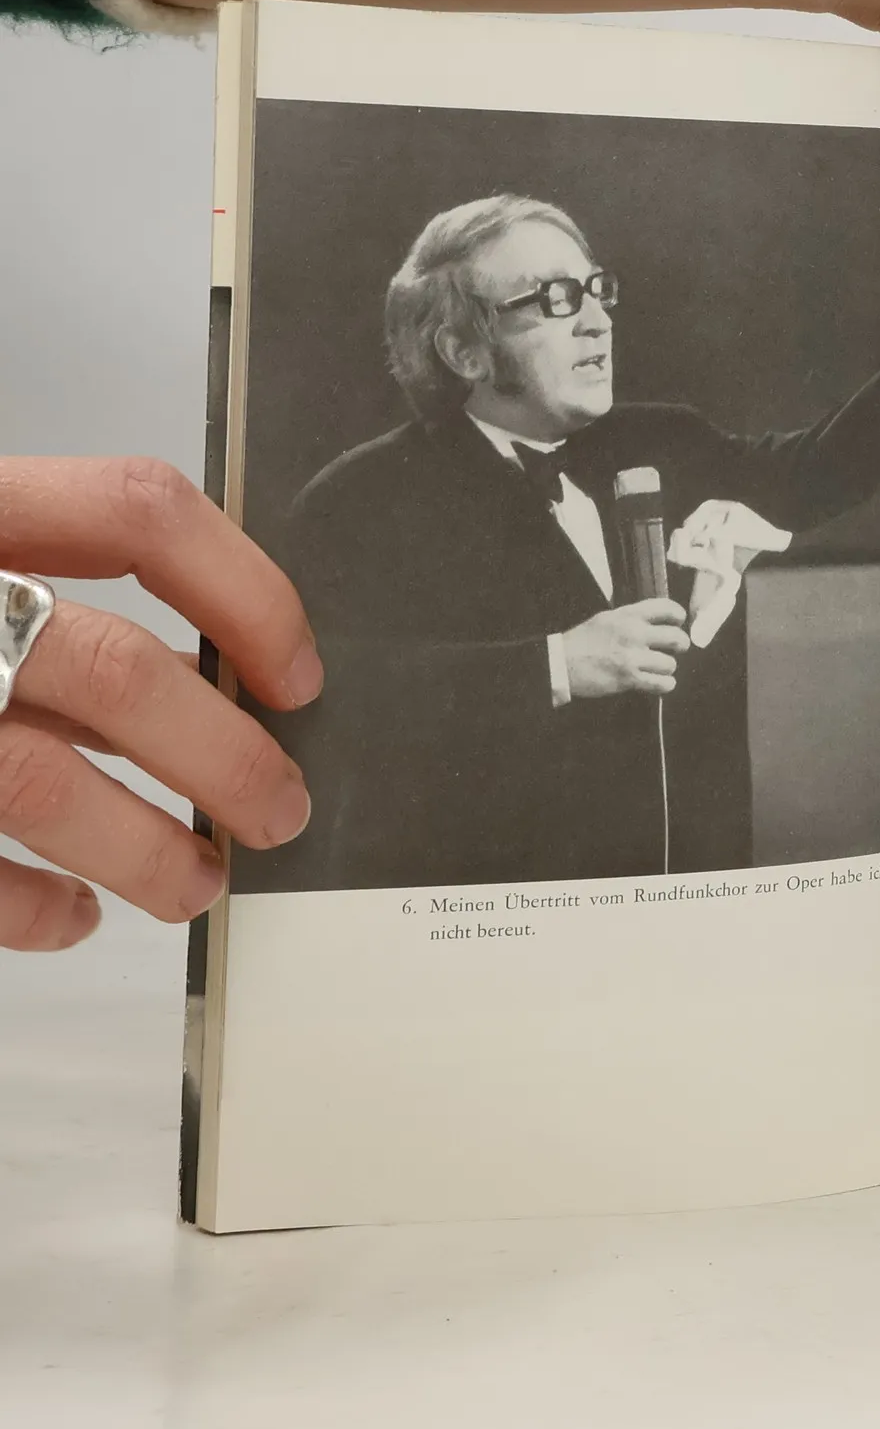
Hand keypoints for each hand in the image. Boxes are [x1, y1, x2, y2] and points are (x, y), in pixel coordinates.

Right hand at [0, 457, 321, 951]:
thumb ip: (49, 591)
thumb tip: (211, 687)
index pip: (138, 512)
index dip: (248, 592)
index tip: (296, 674)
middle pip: (115, 670)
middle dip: (226, 757)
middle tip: (281, 809)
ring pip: (41, 785)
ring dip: (149, 850)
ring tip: (199, 885)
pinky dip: (33, 908)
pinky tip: (74, 916)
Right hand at [560, 599, 689, 701]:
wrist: (561, 662)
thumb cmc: (583, 641)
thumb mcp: (607, 619)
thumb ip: (632, 618)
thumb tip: (658, 621)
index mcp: (628, 615)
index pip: (668, 608)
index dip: (679, 617)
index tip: (678, 623)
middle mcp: (633, 633)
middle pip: (677, 638)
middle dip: (680, 646)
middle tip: (674, 649)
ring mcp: (632, 656)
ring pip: (671, 664)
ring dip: (666, 669)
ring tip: (656, 669)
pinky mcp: (628, 678)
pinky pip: (662, 684)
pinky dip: (663, 685)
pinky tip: (656, 683)